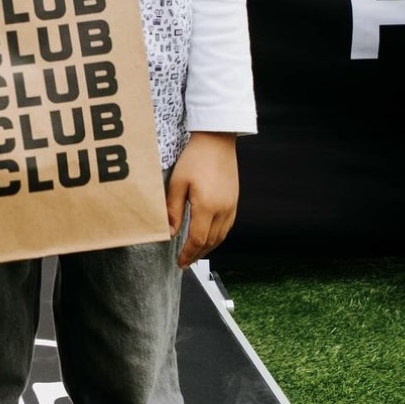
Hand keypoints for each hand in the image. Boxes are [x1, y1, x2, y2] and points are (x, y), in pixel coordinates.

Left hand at [166, 132, 238, 268]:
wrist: (217, 140)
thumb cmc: (195, 158)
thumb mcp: (177, 183)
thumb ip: (173, 209)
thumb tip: (169, 232)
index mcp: (207, 207)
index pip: (197, 240)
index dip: (188, 254)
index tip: (180, 263)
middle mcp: (223, 210)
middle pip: (210, 242)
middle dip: (197, 255)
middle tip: (185, 262)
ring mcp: (231, 206)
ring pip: (221, 237)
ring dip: (208, 248)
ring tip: (195, 253)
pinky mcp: (235, 201)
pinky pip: (227, 227)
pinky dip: (217, 237)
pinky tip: (209, 236)